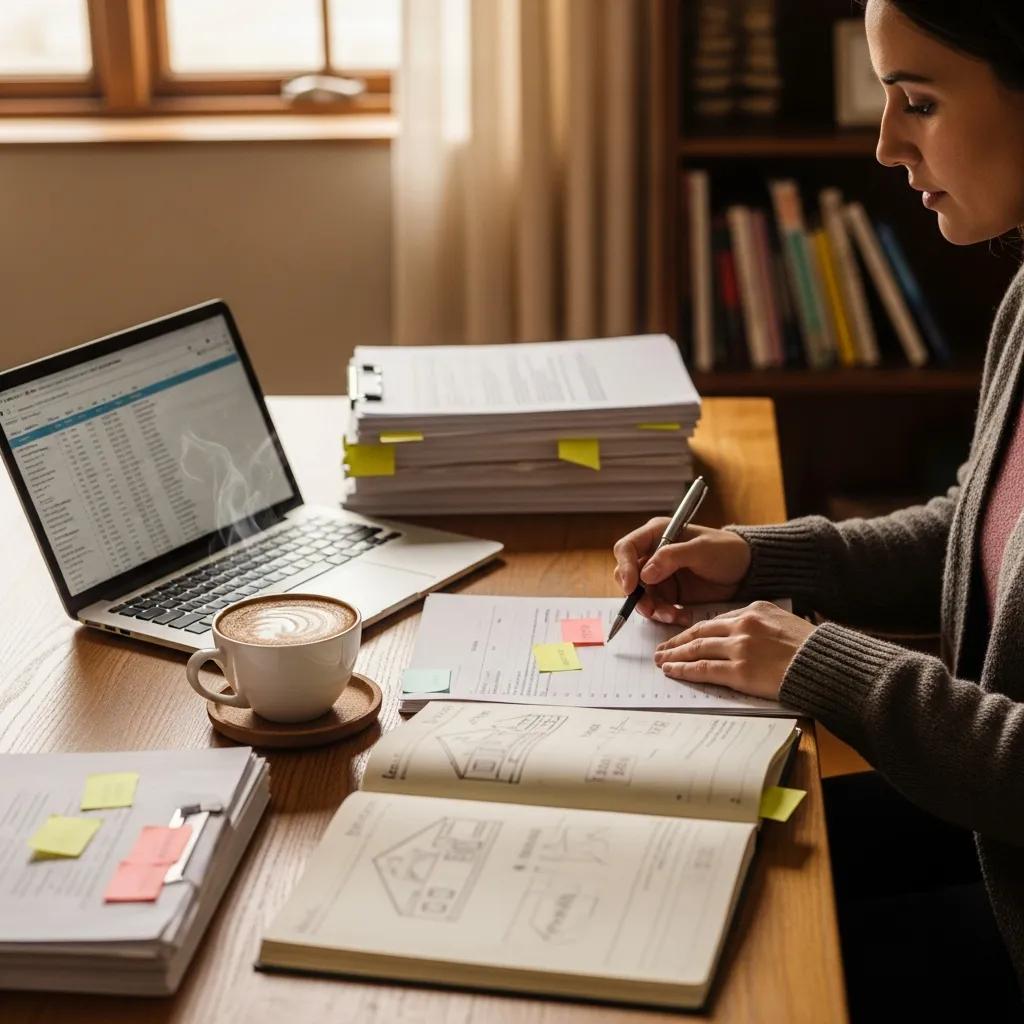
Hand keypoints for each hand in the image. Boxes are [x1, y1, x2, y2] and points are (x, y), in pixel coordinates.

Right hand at [612, 520, 751, 625]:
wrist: (746, 571)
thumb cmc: (726, 550)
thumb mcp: (701, 550)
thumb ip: (672, 557)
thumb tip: (645, 574)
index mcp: (657, 534)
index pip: (627, 548)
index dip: (624, 567)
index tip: (632, 587)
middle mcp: (653, 555)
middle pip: (627, 575)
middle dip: (636, 594)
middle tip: (650, 608)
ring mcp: (660, 575)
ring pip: (641, 596)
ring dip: (652, 608)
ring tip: (672, 615)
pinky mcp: (669, 593)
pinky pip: (657, 607)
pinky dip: (665, 614)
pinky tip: (682, 615)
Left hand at [653, 600, 815, 700]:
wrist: (827, 666)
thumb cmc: (812, 649)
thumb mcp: (783, 623)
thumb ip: (759, 625)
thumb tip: (738, 636)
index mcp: (754, 609)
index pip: (715, 621)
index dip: (695, 630)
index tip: (683, 637)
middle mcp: (744, 625)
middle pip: (700, 632)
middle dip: (677, 641)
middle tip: (662, 648)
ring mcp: (740, 648)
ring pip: (697, 649)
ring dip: (675, 655)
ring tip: (661, 660)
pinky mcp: (740, 671)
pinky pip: (703, 669)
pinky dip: (684, 670)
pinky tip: (672, 671)